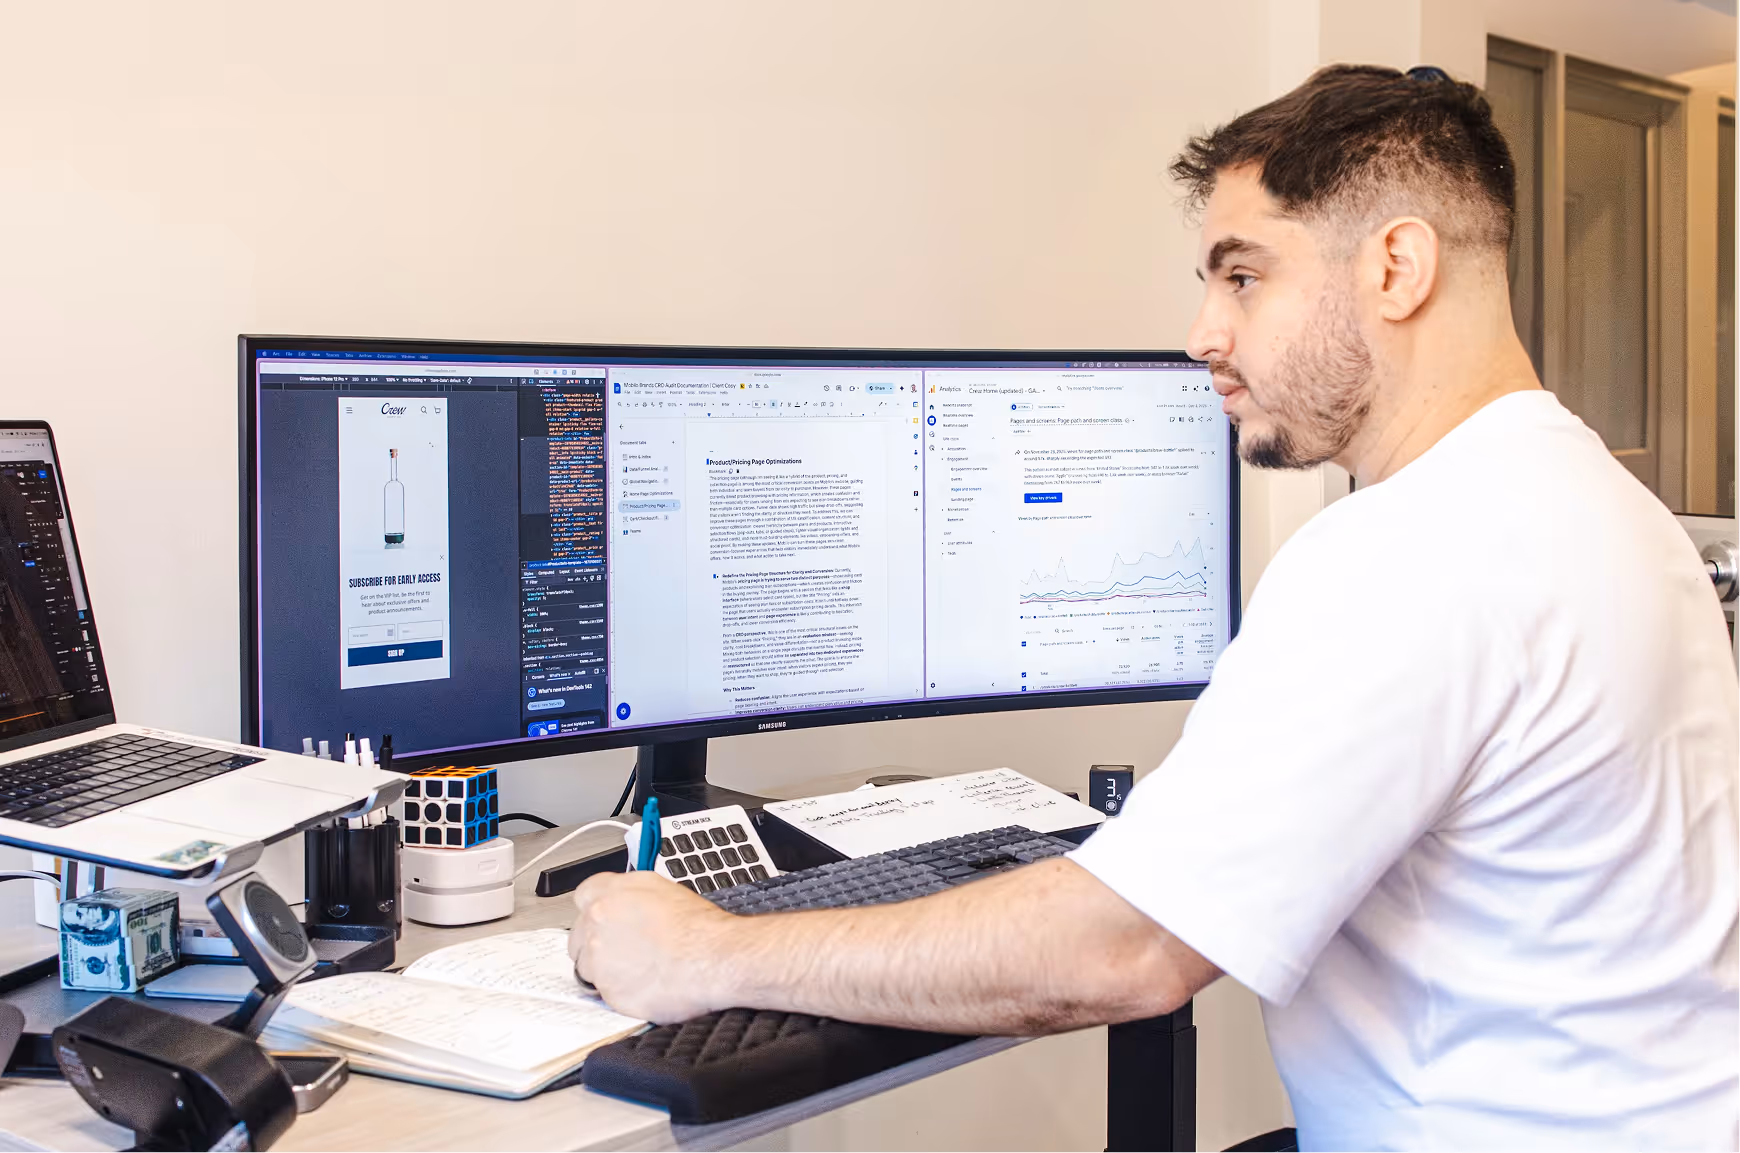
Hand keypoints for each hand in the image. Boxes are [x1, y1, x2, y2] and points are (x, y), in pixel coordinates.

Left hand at [569, 871, 739, 1021]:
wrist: (710, 958)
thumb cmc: (699, 929)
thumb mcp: (665, 892)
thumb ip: (634, 898)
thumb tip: (629, 906)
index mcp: (613, 891)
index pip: (585, 896)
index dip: (597, 912)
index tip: (606, 921)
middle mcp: (599, 919)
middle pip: (579, 934)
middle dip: (597, 943)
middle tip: (624, 951)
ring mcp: (598, 955)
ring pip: (586, 966)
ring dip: (605, 970)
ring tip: (638, 970)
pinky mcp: (605, 988)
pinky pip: (603, 992)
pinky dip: (619, 991)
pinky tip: (644, 984)